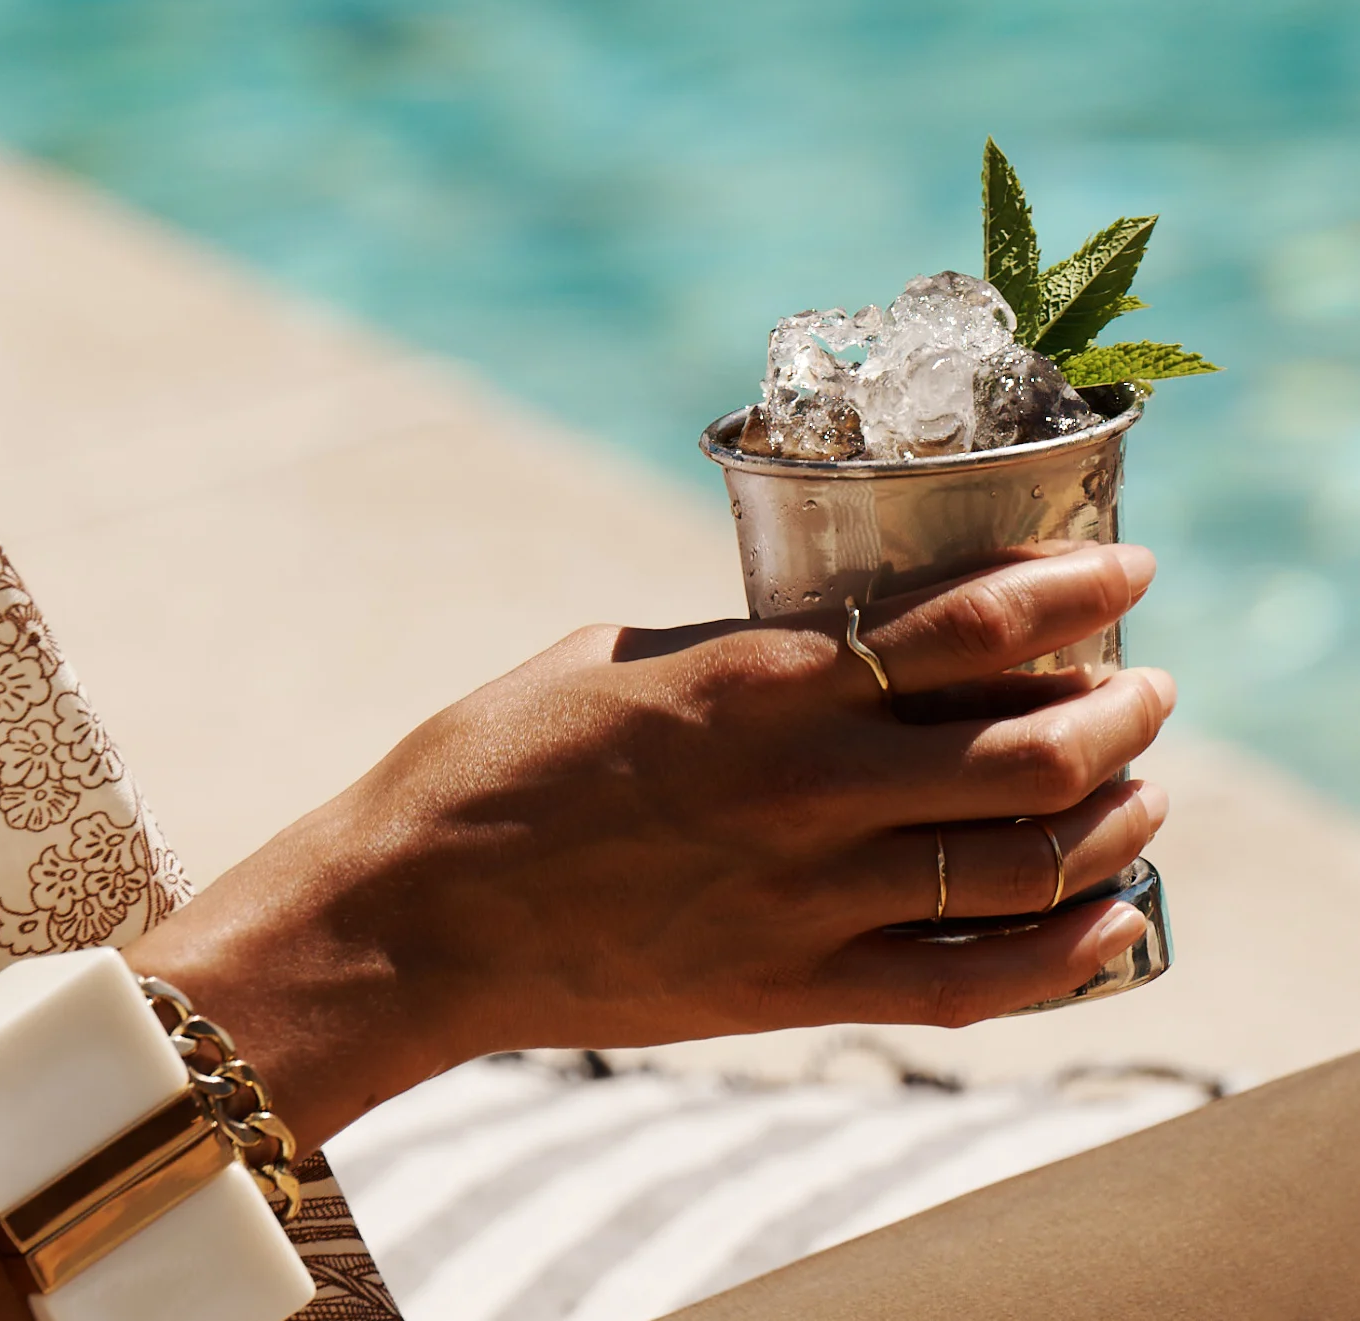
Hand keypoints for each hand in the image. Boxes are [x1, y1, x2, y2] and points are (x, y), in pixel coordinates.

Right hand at [127, 542, 1170, 1147]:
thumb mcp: (627, 654)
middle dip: (1121, 710)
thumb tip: (848, 637)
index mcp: (764, 678)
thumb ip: (753, 651)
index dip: (1078, 591)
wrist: (419, 909)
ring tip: (1139, 787)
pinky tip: (1110, 918)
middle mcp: (809, 786)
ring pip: (1026, 865)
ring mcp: (809, 899)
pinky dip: (1066, 952)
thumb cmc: (502, 754)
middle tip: (1145, 688)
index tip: (1130, 572)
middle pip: (1033, 749)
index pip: (976, 621)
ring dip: (1112, 819)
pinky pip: (974, 985)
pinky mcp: (794, 992)